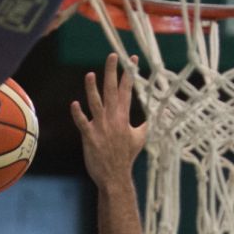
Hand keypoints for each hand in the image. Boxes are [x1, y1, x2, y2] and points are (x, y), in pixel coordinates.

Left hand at [70, 53, 146, 188]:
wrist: (115, 177)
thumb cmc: (126, 158)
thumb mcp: (140, 139)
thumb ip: (146, 123)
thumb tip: (159, 115)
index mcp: (124, 118)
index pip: (126, 91)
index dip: (129, 74)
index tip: (131, 59)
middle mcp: (113, 120)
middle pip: (111, 91)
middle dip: (112, 73)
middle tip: (112, 56)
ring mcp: (101, 128)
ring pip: (96, 104)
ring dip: (92, 89)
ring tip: (90, 74)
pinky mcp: (90, 138)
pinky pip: (83, 124)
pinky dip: (78, 114)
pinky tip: (74, 104)